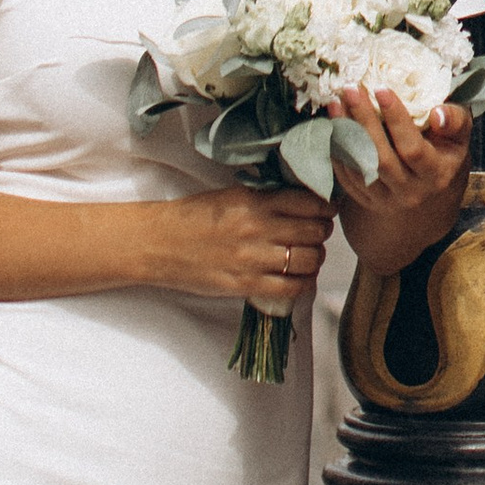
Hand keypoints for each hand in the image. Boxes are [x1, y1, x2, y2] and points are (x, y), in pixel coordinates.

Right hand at [164, 183, 330, 314]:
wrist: (157, 243)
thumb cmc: (192, 217)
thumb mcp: (230, 196)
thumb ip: (265, 198)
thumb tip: (302, 201)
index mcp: (253, 200)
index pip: (310, 201)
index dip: (325, 207)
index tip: (326, 210)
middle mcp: (257, 227)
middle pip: (315, 231)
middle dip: (323, 232)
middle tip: (318, 233)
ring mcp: (252, 258)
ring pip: (308, 260)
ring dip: (315, 259)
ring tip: (308, 256)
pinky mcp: (245, 285)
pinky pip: (290, 288)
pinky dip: (302, 284)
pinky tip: (298, 279)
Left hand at [330, 85, 471, 270]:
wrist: (430, 181)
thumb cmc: (444, 146)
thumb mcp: (459, 133)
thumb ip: (455, 120)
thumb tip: (436, 113)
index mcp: (436, 175)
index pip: (413, 150)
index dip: (396, 120)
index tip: (381, 88)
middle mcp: (411, 193)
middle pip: (381, 159)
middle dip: (364, 121)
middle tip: (352, 89)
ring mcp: (386, 200)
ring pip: (360, 167)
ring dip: (345, 133)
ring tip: (337, 102)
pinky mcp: (366, 200)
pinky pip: (346, 176)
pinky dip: (337, 149)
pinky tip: (334, 123)